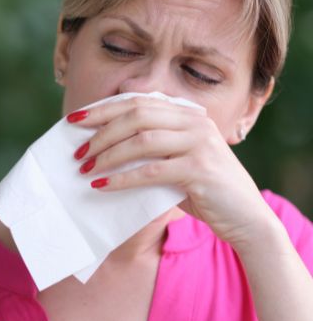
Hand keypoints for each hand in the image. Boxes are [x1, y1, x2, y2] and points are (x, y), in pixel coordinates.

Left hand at [69, 96, 271, 246]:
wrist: (246, 218)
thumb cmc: (203, 191)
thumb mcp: (176, 161)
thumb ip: (151, 148)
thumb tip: (101, 146)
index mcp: (187, 115)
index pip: (137, 101)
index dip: (102, 109)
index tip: (74, 120)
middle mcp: (195, 122)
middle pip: (136, 116)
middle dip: (101, 132)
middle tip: (77, 151)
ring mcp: (200, 144)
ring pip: (142, 140)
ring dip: (108, 155)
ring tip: (85, 168)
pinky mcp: (200, 169)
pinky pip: (151, 171)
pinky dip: (122, 178)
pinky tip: (102, 186)